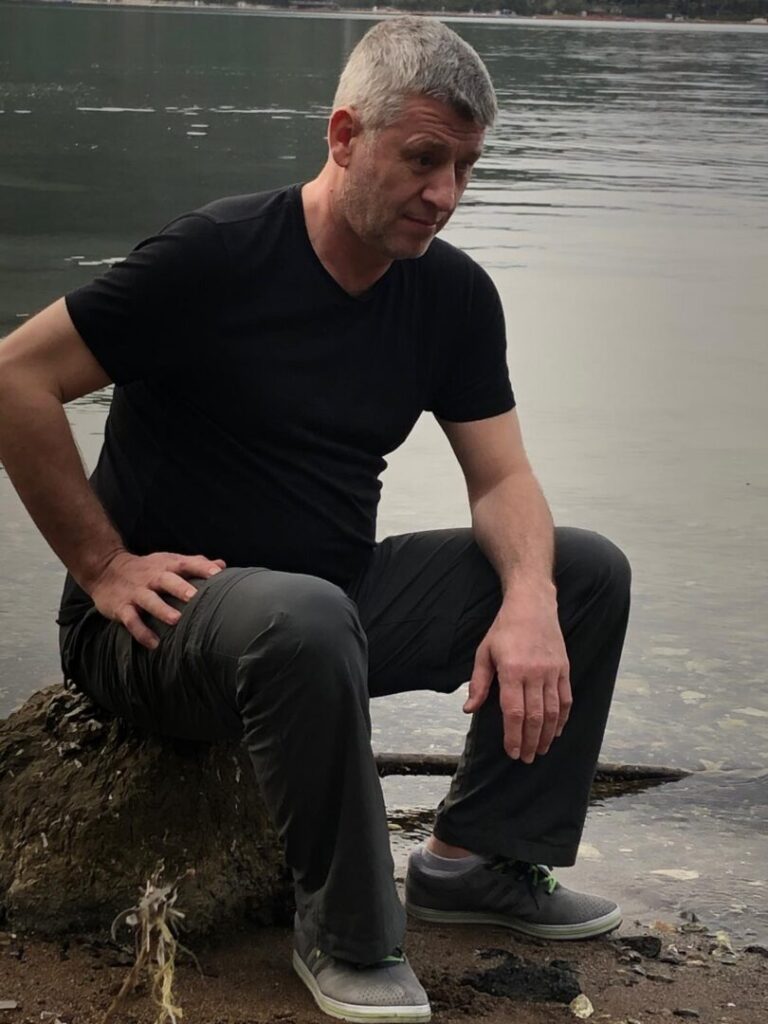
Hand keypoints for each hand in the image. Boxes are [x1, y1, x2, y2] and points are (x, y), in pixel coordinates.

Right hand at [87, 550, 225, 649]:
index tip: (218, 573)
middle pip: (167, 580)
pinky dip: (142, 632)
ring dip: (162, 610)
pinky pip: (131, 620)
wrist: (106, 569)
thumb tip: (222, 564)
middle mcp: (152, 577)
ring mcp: (136, 592)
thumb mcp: (169, 561)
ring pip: (149, 600)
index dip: (202, 567)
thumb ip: (195, 563)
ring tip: (176, 620)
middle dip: (181, 588)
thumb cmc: (148, 569)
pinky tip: (154, 644)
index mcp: (166, 565)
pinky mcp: (122, 607)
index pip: (186, 563)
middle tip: (194, 597)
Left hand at [463, 584, 571, 762]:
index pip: (514, 712)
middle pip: (534, 717)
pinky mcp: (564, 669)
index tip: (511, 752)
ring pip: (552, 712)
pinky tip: (556, 731)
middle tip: (525, 758)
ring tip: (540, 750)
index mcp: (512, 670)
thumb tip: (470, 709)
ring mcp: (552, 671)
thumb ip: (479, 683)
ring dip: (546, 735)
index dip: (513, 736)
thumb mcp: (484, 652)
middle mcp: (534, 673)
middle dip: (529, 742)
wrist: (532, 605)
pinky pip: (565, 699)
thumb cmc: (504, 629)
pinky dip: (562, 718)